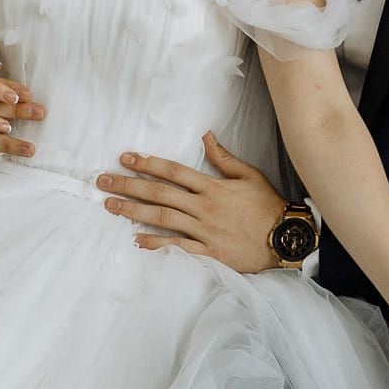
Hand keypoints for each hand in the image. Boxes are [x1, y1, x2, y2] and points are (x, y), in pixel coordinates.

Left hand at [96, 133, 286, 272]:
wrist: (285, 237)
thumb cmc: (268, 206)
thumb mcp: (249, 175)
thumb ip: (224, 158)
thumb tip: (206, 136)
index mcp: (213, 186)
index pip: (173, 171)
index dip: (147, 163)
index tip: (125, 158)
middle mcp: (204, 207)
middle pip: (160, 193)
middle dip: (129, 185)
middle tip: (103, 181)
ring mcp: (205, 230)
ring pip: (163, 218)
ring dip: (134, 211)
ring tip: (111, 206)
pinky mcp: (209, 252)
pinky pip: (178, 247)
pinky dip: (156, 243)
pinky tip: (136, 239)